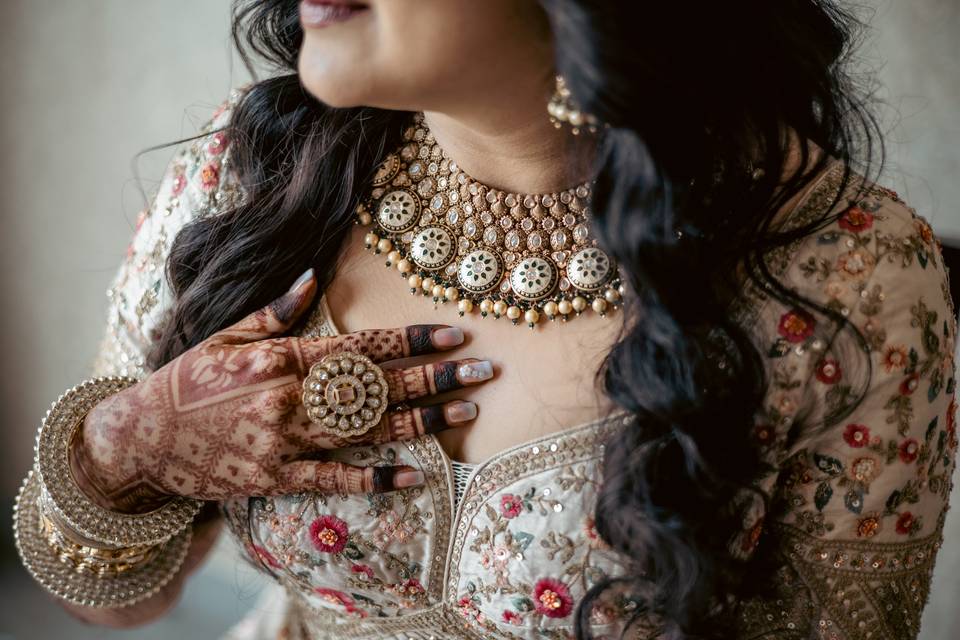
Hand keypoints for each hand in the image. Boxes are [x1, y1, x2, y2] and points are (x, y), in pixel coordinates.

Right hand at [69, 269, 493, 512]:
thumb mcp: (227, 334)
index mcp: (284, 357)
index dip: (414, 339)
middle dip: (436, 378)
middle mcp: (292, 397)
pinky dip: (375, 479)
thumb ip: (276, 310)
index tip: (456, 333)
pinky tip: (416, 474)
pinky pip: (334, 480)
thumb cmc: (187, 381)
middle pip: (378, 387)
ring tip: (467, 412)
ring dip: (422, 422)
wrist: (141, 438)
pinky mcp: (276, 478)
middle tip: (485, 372)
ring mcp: (286, 440)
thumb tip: (313, 275)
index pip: (363, 345)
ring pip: (368, 430)